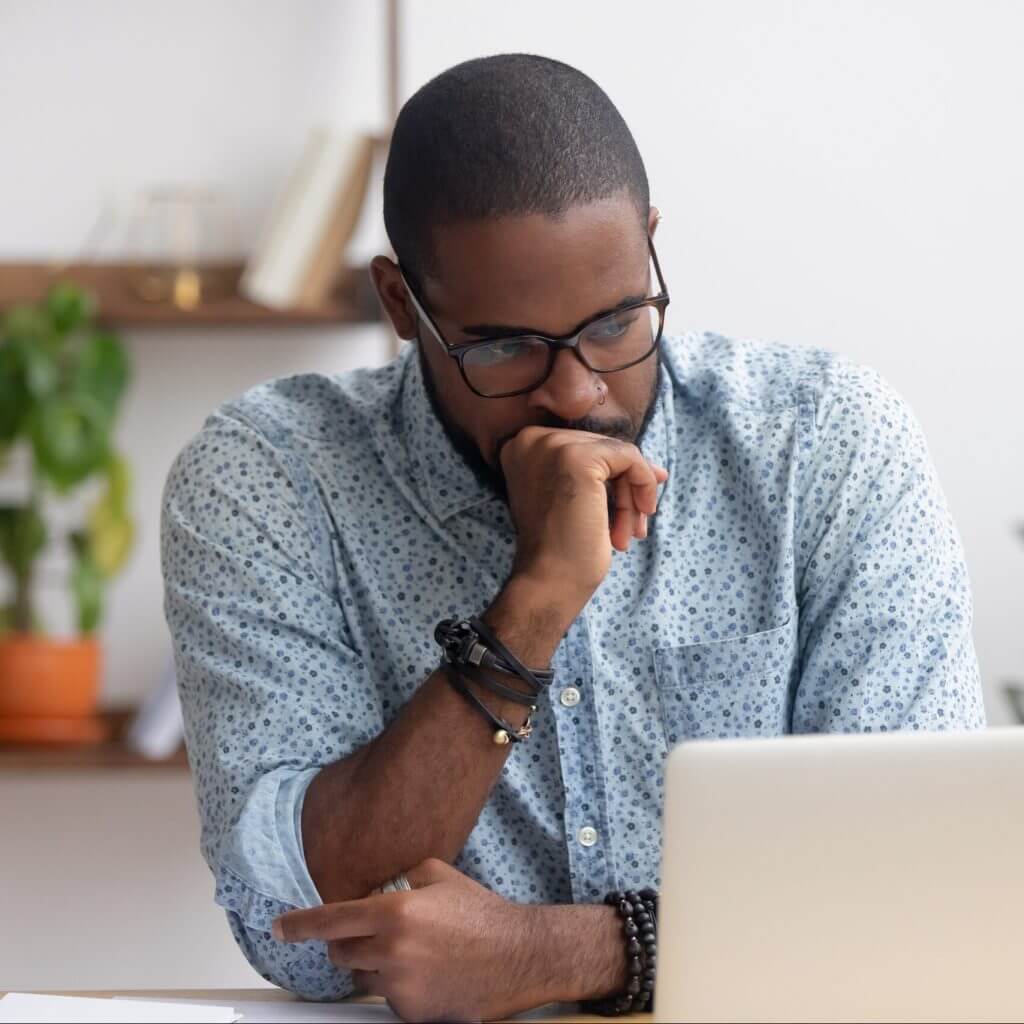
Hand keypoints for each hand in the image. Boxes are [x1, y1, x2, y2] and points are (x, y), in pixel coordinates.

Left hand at [272, 858, 556, 1021]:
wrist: (517, 955)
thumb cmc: (480, 912)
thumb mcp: (439, 875)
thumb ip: (401, 877)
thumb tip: (376, 887)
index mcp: (395, 913)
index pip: (331, 921)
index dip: (299, 924)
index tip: (280, 927)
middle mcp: (391, 952)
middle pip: (340, 954)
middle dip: (348, 944)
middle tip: (375, 934)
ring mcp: (400, 987)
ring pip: (361, 979)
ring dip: (374, 966)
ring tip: (411, 954)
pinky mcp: (411, 1014)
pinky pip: (388, 999)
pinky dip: (398, 987)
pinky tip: (428, 973)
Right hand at [500, 426, 667, 604]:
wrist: (549, 581)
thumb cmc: (561, 549)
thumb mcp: (574, 499)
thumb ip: (600, 475)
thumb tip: (658, 470)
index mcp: (523, 446)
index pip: (584, 446)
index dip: (612, 474)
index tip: (631, 504)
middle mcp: (531, 439)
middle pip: (602, 447)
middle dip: (625, 487)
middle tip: (634, 525)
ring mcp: (552, 445)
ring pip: (618, 453)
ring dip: (633, 494)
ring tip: (631, 532)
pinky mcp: (576, 457)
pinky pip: (630, 458)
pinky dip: (642, 486)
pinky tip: (637, 520)